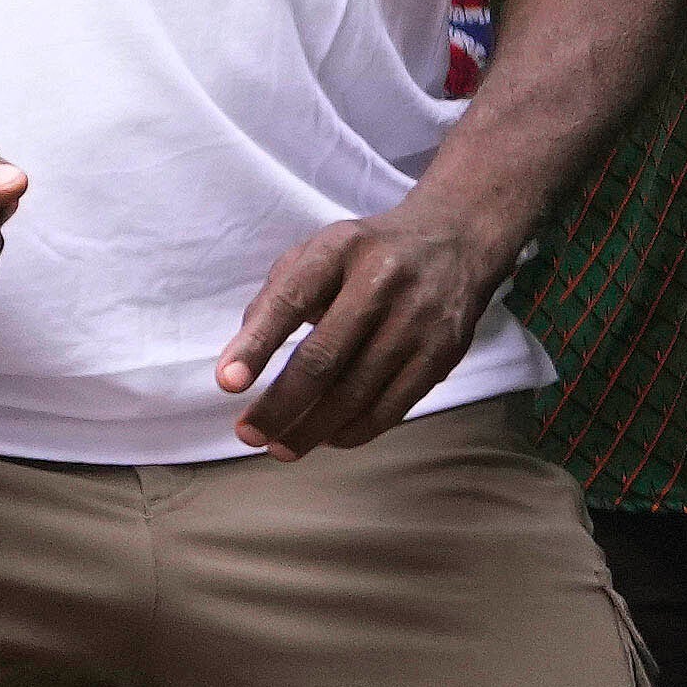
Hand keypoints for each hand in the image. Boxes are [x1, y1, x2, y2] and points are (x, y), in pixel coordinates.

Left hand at [222, 185, 526, 456]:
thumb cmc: (369, 254)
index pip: (291, 301)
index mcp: (341, 250)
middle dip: (281, 405)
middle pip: (324, 358)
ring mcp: (419, 320)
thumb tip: (243, 358)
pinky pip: (393, 405)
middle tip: (249, 434)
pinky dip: (356, 430)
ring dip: (313, 428)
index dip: (256, 345)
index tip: (228, 384)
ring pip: (358, 391)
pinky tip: (329, 438)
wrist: (458, 239)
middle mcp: (384, 282)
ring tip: (281, 447)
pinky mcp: (443, 352)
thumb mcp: (319, 251)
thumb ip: (278, 296)